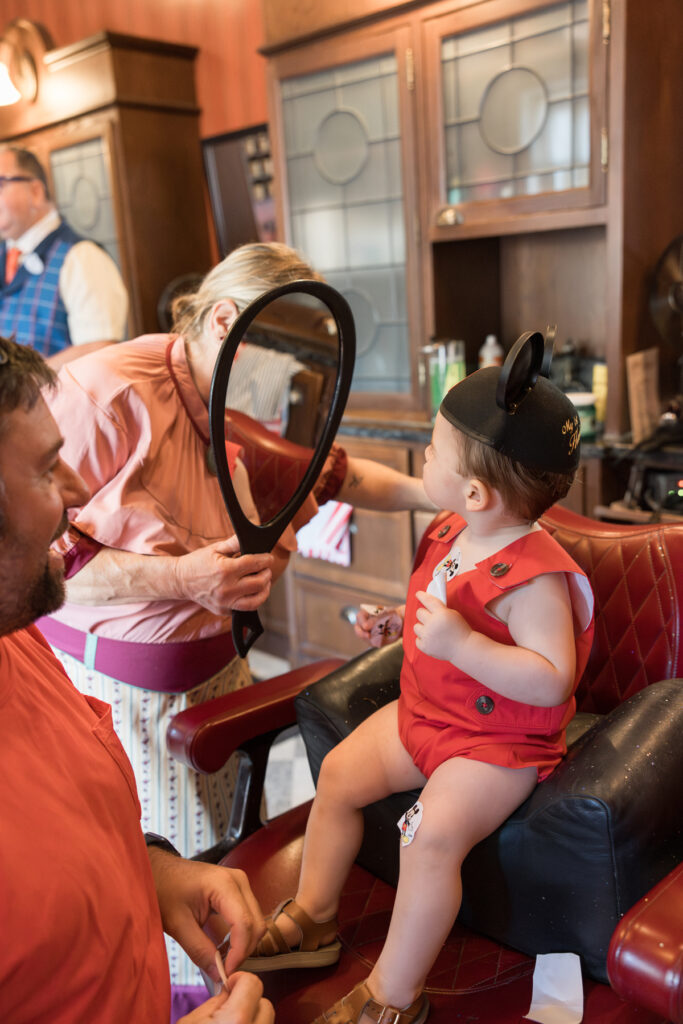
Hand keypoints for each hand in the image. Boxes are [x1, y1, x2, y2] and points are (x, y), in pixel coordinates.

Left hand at [149, 851, 265, 979]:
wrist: (160, 871)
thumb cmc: (165, 891)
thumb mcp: (177, 924)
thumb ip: (199, 950)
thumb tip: (219, 975)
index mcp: (224, 884)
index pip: (244, 924)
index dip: (238, 953)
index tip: (225, 973)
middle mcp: (239, 881)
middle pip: (256, 924)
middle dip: (243, 951)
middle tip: (223, 970)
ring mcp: (241, 883)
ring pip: (256, 922)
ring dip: (244, 944)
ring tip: (222, 959)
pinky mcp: (239, 889)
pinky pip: (250, 916)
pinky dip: (242, 936)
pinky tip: (225, 946)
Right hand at [176, 535, 272, 614]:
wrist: (181, 580)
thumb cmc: (198, 563)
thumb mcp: (215, 548)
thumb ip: (234, 543)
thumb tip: (250, 536)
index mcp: (225, 570)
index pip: (254, 564)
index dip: (265, 560)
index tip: (269, 558)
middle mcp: (226, 588)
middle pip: (259, 583)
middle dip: (267, 574)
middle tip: (265, 569)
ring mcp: (225, 602)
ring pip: (256, 601)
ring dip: (264, 590)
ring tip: (263, 582)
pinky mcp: (223, 611)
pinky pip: (244, 609)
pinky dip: (252, 600)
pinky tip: (250, 591)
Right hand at [177, 972, 273, 1022]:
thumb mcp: (191, 1021)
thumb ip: (215, 1001)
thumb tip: (230, 991)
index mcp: (235, 1020)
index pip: (253, 983)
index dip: (239, 980)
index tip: (229, 985)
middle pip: (265, 1003)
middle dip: (249, 1000)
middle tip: (231, 1005)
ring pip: (266, 1021)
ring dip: (252, 1016)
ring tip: (232, 1021)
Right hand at [354, 604, 403, 646]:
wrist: (400, 621)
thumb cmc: (391, 614)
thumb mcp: (384, 614)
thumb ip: (374, 619)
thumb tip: (366, 626)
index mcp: (366, 613)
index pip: (359, 617)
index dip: (362, 622)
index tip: (366, 627)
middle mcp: (364, 623)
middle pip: (358, 629)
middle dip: (361, 633)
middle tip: (368, 636)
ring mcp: (368, 632)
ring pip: (364, 637)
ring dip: (370, 639)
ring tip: (380, 636)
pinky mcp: (373, 640)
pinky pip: (371, 643)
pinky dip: (376, 642)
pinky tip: (382, 639)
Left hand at [414, 590, 470, 661]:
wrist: (464, 648)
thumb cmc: (460, 630)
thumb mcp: (453, 614)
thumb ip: (440, 608)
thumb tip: (427, 603)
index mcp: (441, 614)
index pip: (427, 600)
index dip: (421, 596)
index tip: (418, 594)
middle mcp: (432, 624)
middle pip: (419, 613)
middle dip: (424, 614)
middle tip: (430, 617)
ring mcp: (428, 636)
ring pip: (416, 626)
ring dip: (422, 627)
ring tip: (432, 631)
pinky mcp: (425, 647)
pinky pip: (417, 639)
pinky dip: (423, 639)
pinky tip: (432, 640)